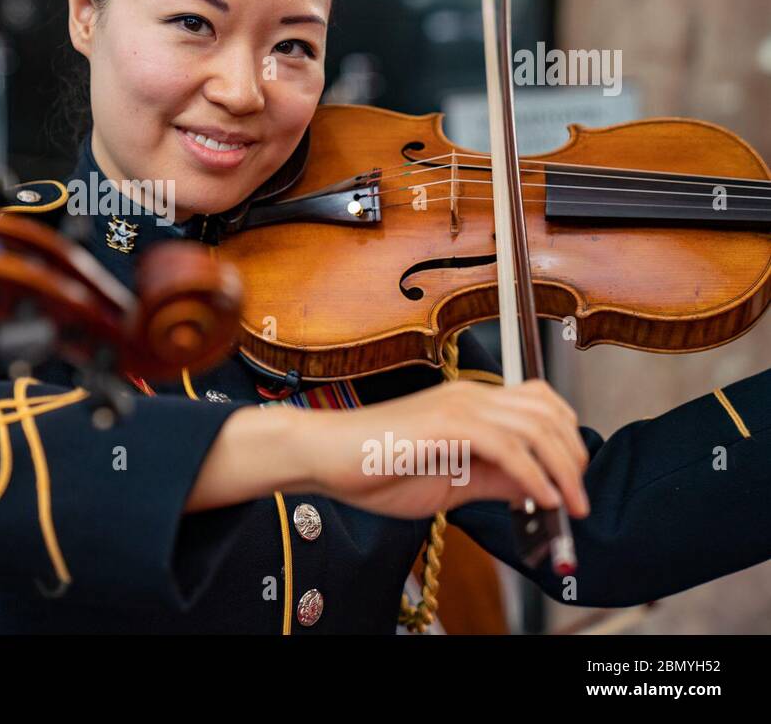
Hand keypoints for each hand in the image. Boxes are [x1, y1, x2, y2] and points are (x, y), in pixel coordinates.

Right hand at [303, 378, 590, 520]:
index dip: (567, 438)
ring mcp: (457, 405)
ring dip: (562, 470)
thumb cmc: (372, 466)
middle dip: (574, 458)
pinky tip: (541, 500)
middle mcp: (469, 395)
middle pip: (548, 412)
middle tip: (578, 498)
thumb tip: (535, 487)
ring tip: (568, 505)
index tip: (573, 479)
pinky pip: (508, 447)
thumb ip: (491, 478)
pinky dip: (533, 476)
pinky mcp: (444, 424)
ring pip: (535, 427)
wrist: (322, 455)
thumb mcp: (448, 481)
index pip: (539, 403)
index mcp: (468, 402)